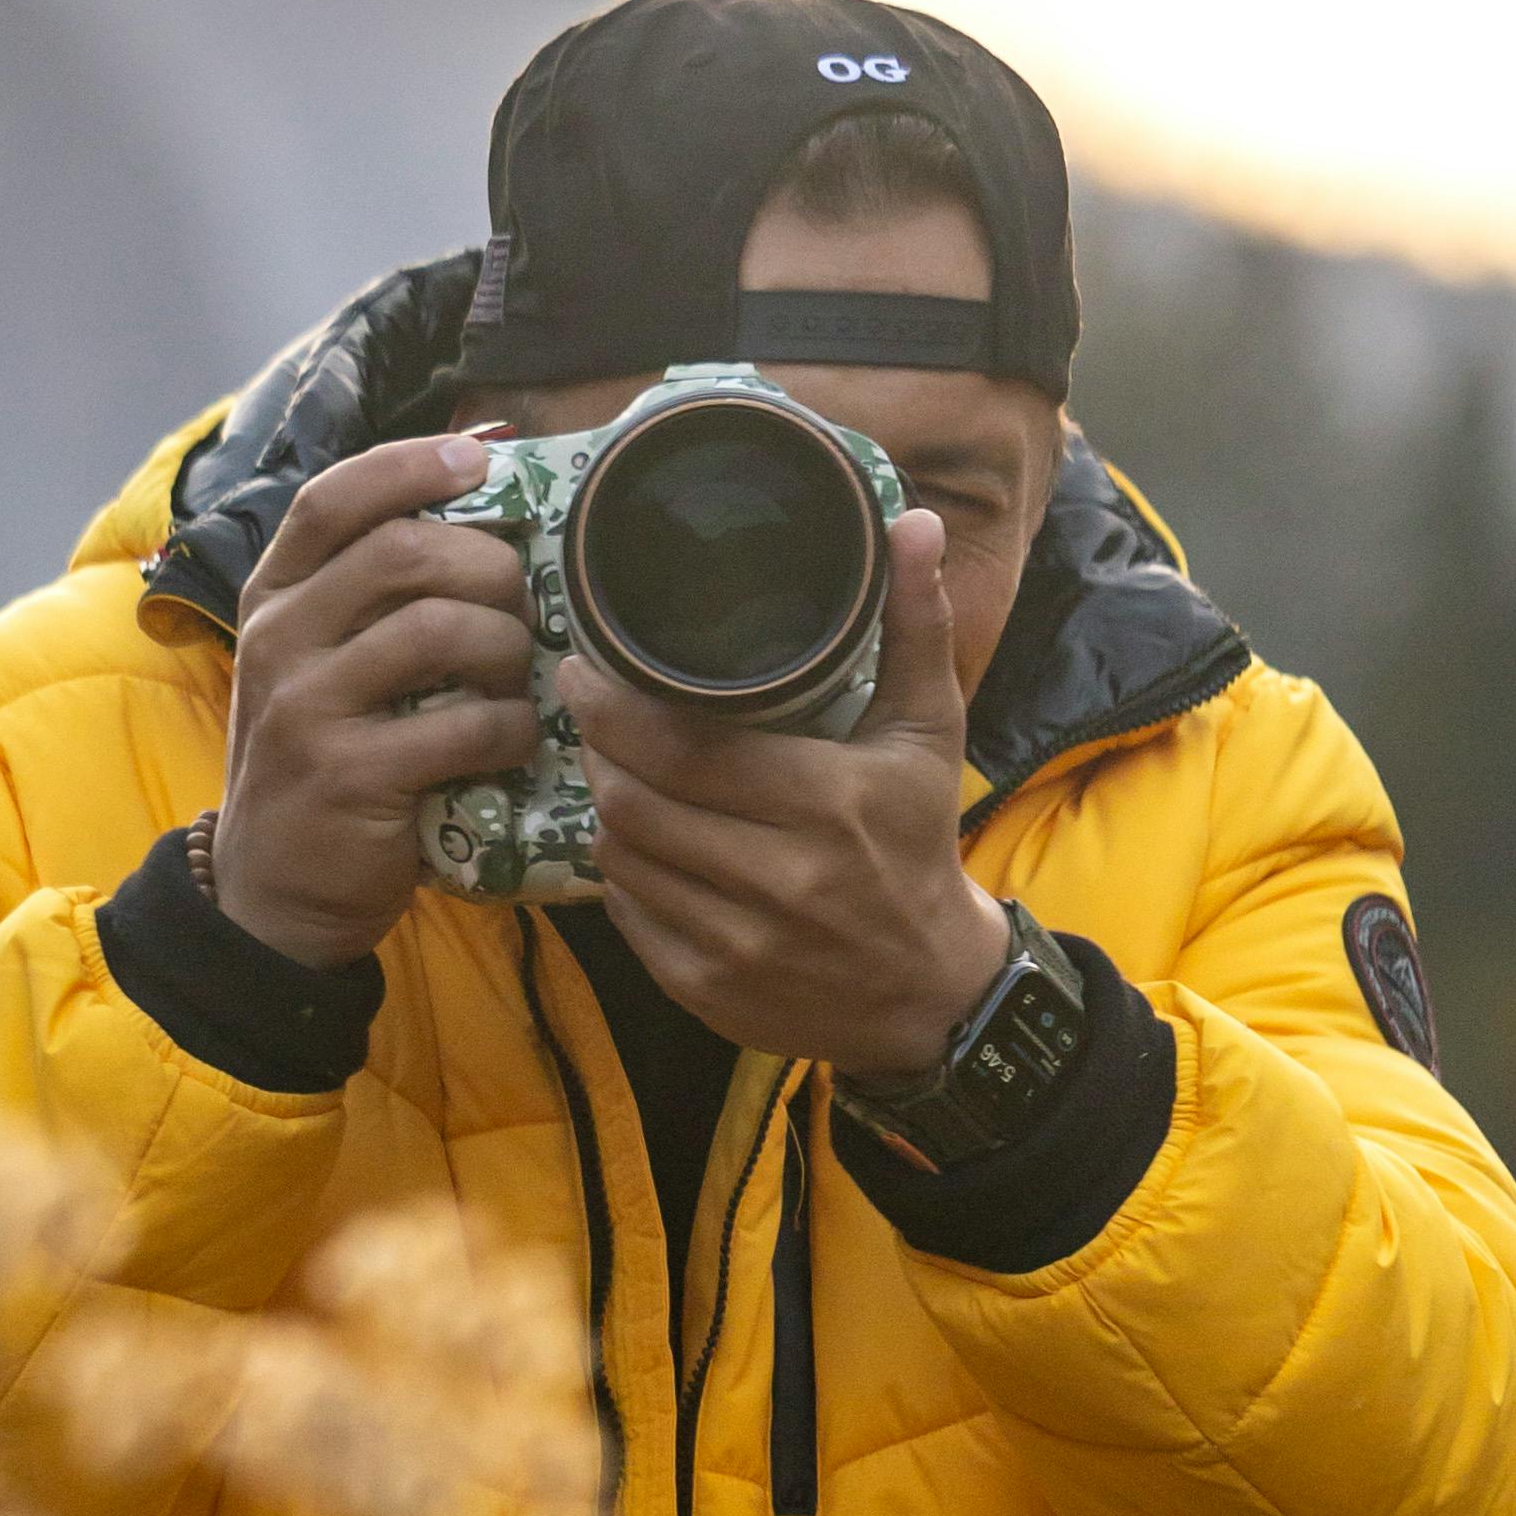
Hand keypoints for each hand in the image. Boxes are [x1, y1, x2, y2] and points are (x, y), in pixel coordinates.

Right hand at [212, 437, 538, 966]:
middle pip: (402, 552)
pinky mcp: (349, 777)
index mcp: (273, 598)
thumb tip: (479, 498)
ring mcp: (307, 709)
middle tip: (523, 604)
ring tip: (519, 679)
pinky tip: (514, 742)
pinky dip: (508, 729)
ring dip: (505, 648)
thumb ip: (371, 599)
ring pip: (436, 630)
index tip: (479, 458)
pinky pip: (460, 725)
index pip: (334, 499)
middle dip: (488, 566)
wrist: (272, 895)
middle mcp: (278, 641)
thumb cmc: (322, 764)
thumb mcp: (319, 668)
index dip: (411, 465)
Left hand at [561, 506, 1009, 1088]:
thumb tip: (913, 522)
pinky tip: (638, 840)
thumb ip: (916, 626)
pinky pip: (627, 914)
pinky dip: (621, 872)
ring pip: (621, 856)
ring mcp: (736, 944)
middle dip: (599, 748)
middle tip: (590, 707)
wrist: (926, 993)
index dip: (616, 706)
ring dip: (606, 806)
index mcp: (827, 806)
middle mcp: (778, 880)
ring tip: (613, 766)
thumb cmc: (916, 845)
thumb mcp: (928, 734)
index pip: (684, 750)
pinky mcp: (704, 990)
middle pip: (636, 800)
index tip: (588, 667)